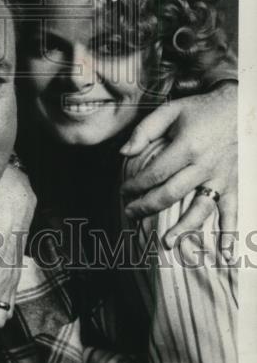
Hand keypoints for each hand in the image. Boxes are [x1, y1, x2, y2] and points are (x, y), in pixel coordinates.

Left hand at [120, 82, 236, 256]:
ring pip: (200, 209)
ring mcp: (221, 177)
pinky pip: (232, 211)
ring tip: (167, 242)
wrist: (239, 107)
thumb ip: (144, 130)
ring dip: (183, 227)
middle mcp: (204, 165)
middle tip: (130, 214)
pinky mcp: (233, 183)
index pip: (155, 173)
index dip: (136, 185)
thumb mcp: (170, 111)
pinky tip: (226, 255)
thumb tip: (123, 153)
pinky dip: (230, 234)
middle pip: (172, 193)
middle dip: (147, 206)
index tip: (123, 192)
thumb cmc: (200, 109)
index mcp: (186, 146)